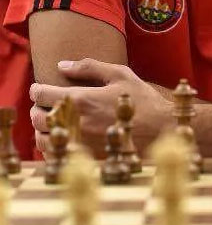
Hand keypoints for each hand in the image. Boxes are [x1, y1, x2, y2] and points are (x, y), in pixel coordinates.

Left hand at [30, 59, 172, 155]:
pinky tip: (63, 137)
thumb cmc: (142, 100)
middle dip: (37, 108)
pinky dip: (52, 146)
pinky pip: (55, 156)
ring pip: (42, 139)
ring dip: (42, 129)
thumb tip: (62, 65)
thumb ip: (89, 67)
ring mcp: (79, 143)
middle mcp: (76, 122)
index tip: (40, 88)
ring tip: (53, 121)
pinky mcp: (84, 158)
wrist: (161, 130)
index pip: (42, 94)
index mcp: (82, 99)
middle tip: (46, 104)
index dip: (37, 89)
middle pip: (37, 117)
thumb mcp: (120, 74)